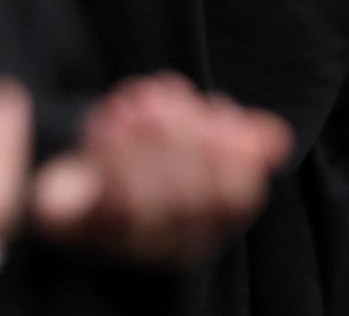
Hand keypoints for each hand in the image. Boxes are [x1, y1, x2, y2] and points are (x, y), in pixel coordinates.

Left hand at [30, 72, 291, 264]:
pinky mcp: (77, 232)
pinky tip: (110, 120)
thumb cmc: (147, 163)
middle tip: (167, 105)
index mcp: (204, 226)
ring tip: (139, 104)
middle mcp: (167, 244)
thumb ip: (236, 141)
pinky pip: (96, 205)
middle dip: (182, 142)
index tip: (217, 107)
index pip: (235, 197)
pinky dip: (108, 155)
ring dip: (145, 144)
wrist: (72, 186)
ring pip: (144, 204)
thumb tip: (276, 138)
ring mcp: (121, 243)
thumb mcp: (194, 144)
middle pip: (189, 201)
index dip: (229, 150)